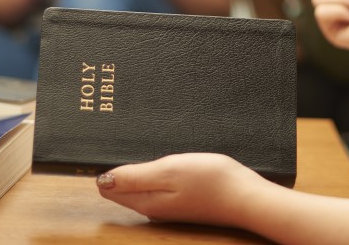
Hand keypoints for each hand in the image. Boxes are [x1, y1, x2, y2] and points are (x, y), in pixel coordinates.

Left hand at [97, 153, 264, 226]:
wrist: (247, 197)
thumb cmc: (212, 181)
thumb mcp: (168, 171)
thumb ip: (134, 176)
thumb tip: (101, 180)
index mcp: (145, 201)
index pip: (108, 187)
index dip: (104, 167)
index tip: (103, 146)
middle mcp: (153, 207)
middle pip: (124, 187)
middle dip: (118, 167)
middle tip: (120, 141)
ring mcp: (169, 205)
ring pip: (142, 185)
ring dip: (138, 169)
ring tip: (142, 147)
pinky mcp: (184, 200)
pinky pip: (160, 185)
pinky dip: (157, 172)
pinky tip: (166, 161)